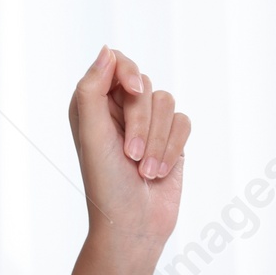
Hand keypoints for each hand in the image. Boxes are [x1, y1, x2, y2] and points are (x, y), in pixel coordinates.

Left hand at [67, 44, 190, 254]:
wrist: (133, 224)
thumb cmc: (105, 184)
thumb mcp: (92, 135)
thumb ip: (93, 90)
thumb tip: (107, 49)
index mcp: (92, 104)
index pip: (115, 63)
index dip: (127, 72)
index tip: (133, 90)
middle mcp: (118, 109)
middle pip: (144, 84)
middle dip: (141, 122)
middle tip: (131, 155)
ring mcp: (147, 123)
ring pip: (166, 103)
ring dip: (158, 141)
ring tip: (144, 169)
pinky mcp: (171, 138)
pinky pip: (183, 122)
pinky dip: (173, 148)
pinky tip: (159, 172)